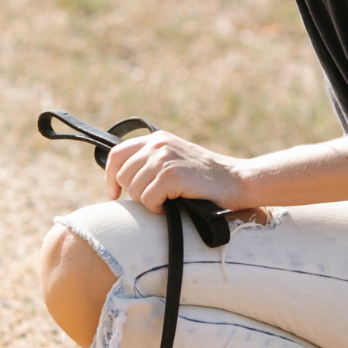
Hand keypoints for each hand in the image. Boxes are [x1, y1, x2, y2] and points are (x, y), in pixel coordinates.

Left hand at [105, 128, 248, 213]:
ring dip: (148, 202)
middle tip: (155, 201)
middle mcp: (158, 144)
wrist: (237, 181)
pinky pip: (147, 199)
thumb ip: (152, 161)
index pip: (116, 154)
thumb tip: (120, 180)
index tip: (114, 194)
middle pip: (123, 176)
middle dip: (135, 193)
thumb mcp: (176, 159)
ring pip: (134, 190)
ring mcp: (164, 158)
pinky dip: (157, 209)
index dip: (110, 176)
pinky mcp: (171, 175)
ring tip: (167, 202)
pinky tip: (172, 206)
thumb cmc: (206, 178)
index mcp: (157, 138)